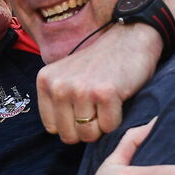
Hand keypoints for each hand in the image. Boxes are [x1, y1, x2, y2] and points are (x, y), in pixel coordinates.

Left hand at [36, 23, 161, 143]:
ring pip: (89, 135)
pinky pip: (109, 128)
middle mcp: (58, 86)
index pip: (52, 128)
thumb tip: (62, 135)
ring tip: (106, 103)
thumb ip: (57, 101)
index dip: (71, 124)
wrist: (129, 39)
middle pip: (69, 136)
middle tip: (97, 107)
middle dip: (87, 129)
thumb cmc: (100, 64)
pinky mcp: (104, 93)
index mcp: (45, 81)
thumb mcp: (67, 77)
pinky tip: (118, 99)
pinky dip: (117, 120)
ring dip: (102, 125)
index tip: (83, 107)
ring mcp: (80, 89)